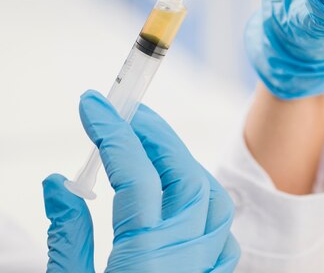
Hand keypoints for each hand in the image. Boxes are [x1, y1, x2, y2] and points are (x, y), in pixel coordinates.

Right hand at [43, 90, 239, 271]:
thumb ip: (68, 237)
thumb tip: (60, 183)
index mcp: (146, 263)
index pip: (138, 177)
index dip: (116, 134)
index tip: (95, 105)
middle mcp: (186, 263)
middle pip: (188, 180)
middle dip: (159, 138)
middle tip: (129, 114)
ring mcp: (207, 272)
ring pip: (215, 202)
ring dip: (186, 165)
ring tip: (151, 146)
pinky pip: (224, 235)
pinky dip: (204, 205)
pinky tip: (178, 197)